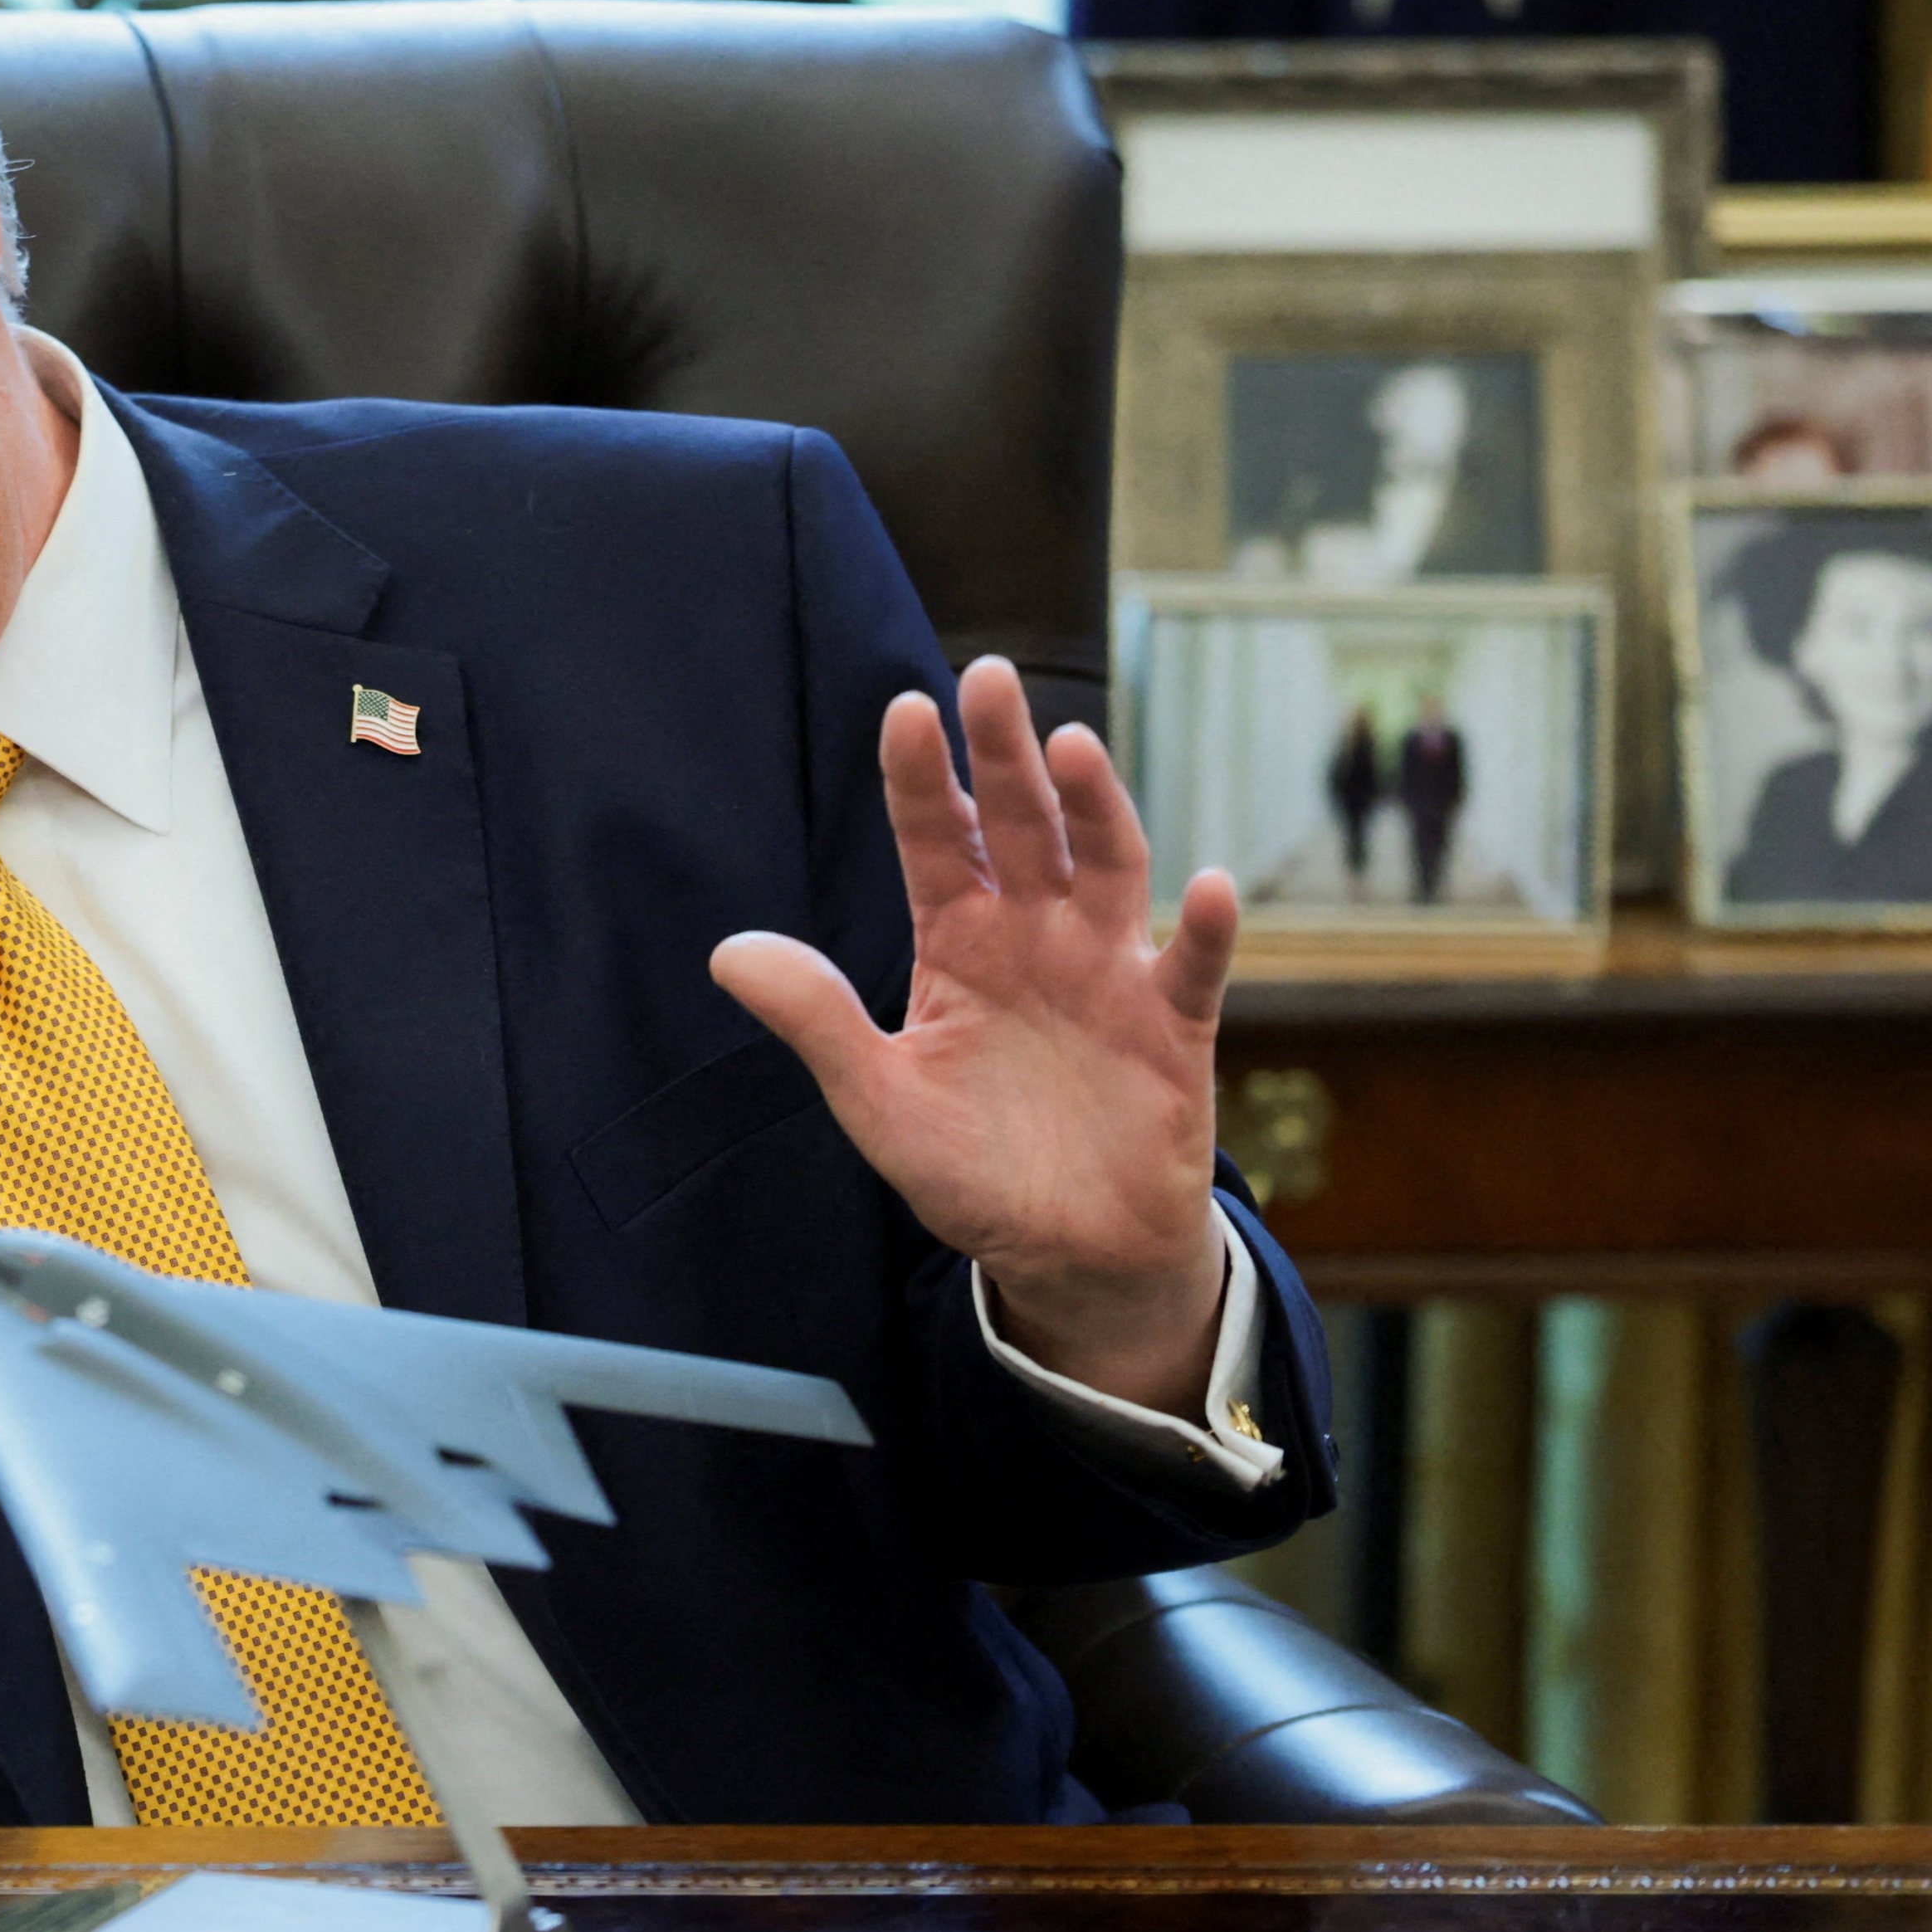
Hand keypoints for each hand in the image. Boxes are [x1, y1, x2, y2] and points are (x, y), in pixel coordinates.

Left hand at [711, 658, 1231, 1414]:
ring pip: (1106, 867)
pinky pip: (1193, 968)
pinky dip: (1204, 929)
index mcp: (958, 945)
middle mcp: (1035, 938)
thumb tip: (726, 952)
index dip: (921, 779)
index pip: (936, 842)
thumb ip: (818, 1022)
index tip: (903, 709)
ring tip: (1073, 748)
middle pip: (1022, 826)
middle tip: (989, 677)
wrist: (1064, 1253)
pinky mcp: (1172, 1028)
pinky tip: (1205, 884)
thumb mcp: (877, 1100)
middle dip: (1004, 754)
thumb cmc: (970, 1171)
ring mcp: (1108, 973)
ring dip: (1096, 807)